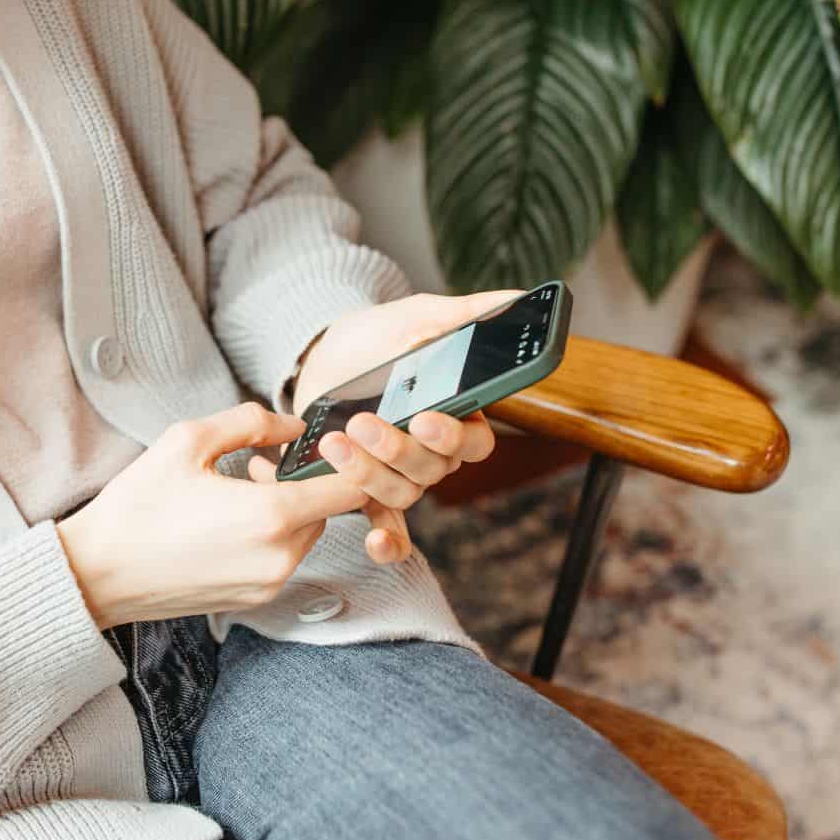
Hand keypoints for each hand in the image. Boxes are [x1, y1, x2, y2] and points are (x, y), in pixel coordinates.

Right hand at [57, 403, 367, 628]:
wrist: (96, 574)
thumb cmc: (137, 507)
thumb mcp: (188, 440)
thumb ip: (251, 422)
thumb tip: (294, 425)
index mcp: (271, 516)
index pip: (352, 489)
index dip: (350, 462)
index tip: (326, 445)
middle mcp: (279, 557)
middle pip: (330, 511)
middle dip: (305, 482)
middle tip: (258, 465)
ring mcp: (268, 584)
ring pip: (307, 534)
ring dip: (288, 509)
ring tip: (239, 489)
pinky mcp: (253, 599)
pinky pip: (283, 558)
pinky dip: (272, 535)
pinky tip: (229, 520)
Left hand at [285, 291, 521, 564]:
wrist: (322, 354)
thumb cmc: (378, 336)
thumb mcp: (419, 317)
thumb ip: (467, 314)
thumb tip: (517, 298)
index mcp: (458, 414)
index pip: (475, 441)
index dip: (453, 435)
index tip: (424, 418)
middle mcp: (434, 451)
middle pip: (434, 469)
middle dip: (396, 448)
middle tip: (363, 423)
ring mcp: (401, 472)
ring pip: (404, 491)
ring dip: (370, 474)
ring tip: (336, 444)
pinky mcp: (367, 487)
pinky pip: (389, 524)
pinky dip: (387, 540)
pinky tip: (375, 542)